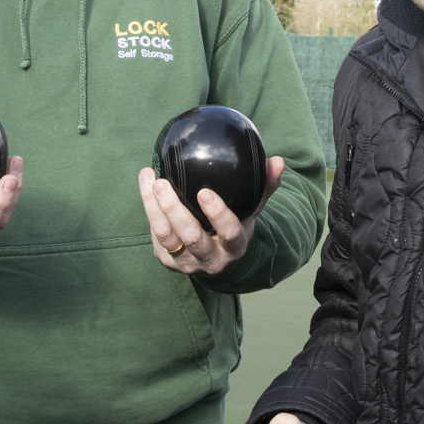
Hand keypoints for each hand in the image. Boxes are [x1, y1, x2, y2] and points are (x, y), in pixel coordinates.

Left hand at [139, 155, 281, 276]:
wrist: (219, 256)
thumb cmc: (238, 222)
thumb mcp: (253, 208)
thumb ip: (266, 186)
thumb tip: (277, 160)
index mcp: (235, 246)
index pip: (229, 233)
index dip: (218, 214)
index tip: (204, 191)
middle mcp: (212, 259)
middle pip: (192, 237)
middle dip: (174, 209)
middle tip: (162, 182)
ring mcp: (188, 263)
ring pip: (167, 237)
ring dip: (154, 208)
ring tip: (149, 179)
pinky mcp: (169, 262)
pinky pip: (156, 238)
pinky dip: (150, 212)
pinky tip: (146, 188)